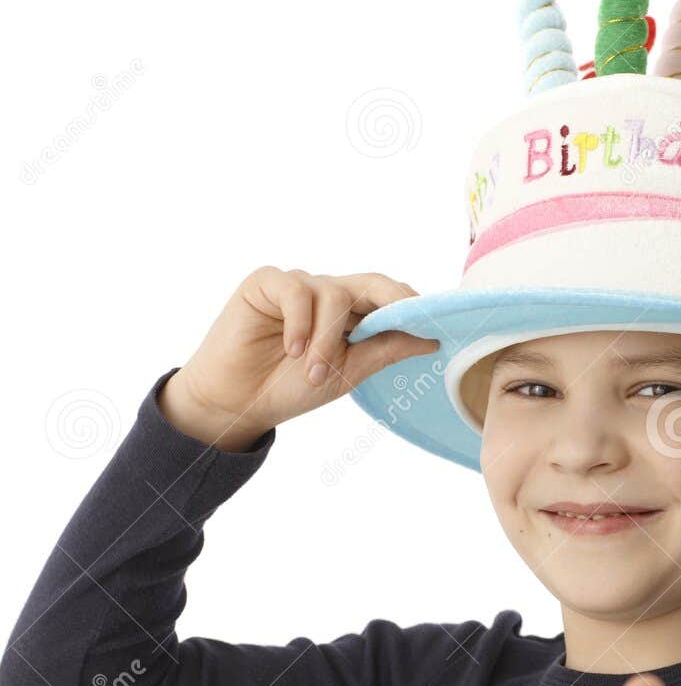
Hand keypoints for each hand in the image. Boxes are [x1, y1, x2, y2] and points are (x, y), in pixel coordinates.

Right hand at [160, 267, 439, 447]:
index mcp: (351, 314)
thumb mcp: (347, 373)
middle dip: (393, 298)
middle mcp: (327, 293)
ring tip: (314, 374)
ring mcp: (298, 286)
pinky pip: (296, 291)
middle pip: (371, 283)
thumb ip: (384, 351)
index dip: (412, 306)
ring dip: (328, 339)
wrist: (237, 402)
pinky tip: (291, 350)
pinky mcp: (266, 283)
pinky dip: (300, 323)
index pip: (388, 299)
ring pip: (333, 295)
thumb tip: (431, 339)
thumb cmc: (289, 387)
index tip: (438, 322)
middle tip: (410, 316)